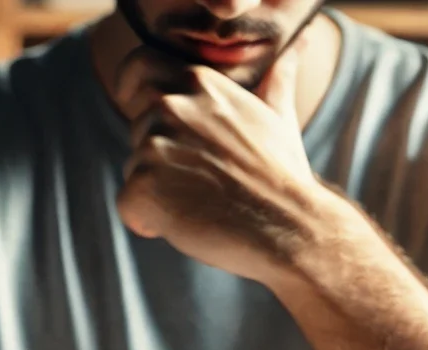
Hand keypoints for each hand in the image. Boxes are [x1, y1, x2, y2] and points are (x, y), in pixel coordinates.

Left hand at [114, 42, 326, 283]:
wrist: (288, 224)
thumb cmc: (284, 177)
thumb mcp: (280, 117)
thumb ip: (275, 81)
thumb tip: (299, 46)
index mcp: (199, 83)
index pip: (140, 67)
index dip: (132, 86)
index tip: (131, 100)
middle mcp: (171, 106)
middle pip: (138, 130)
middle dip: (159, 158)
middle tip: (203, 182)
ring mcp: (155, 145)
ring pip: (134, 170)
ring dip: (159, 193)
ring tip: (203, 204)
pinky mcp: (144, 186)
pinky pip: (128, 207)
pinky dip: (148, 222)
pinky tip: (187, 225)